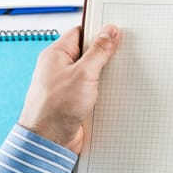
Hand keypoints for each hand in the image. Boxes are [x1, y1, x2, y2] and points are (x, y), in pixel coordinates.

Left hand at [18, 25, 119, 153]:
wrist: (49, 141)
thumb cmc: (55, 107)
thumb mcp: (83, 73)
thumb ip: (99, 51)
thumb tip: (110, 31)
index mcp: (57, 54)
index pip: (81, 33)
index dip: (100, 31)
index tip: (118, 32)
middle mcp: (61, 68)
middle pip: (89, 53)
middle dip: (106, 54)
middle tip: (123, 53)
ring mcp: (69, 85)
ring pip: (94, 72)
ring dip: (107, 75)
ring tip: (121, 74)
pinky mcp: (76, 100)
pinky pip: (94, 89)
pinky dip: (105, 90)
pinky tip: (115, 92)